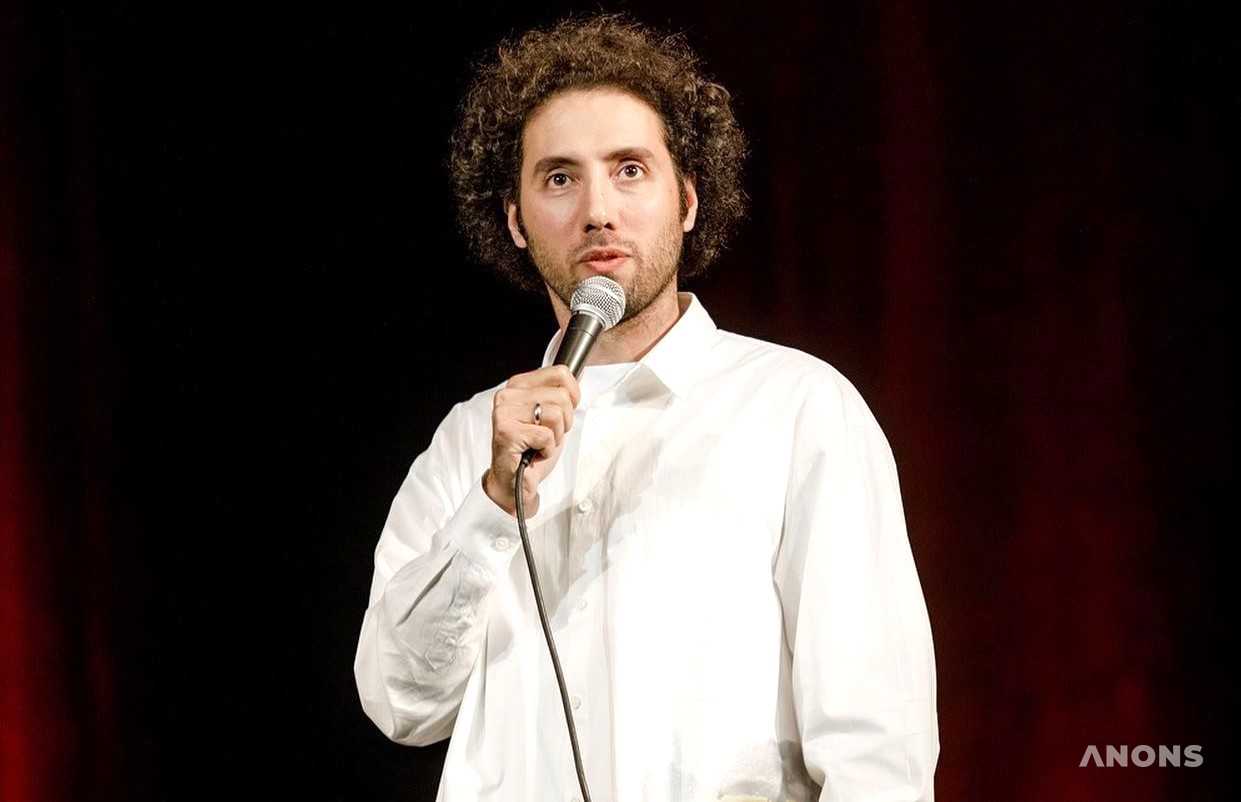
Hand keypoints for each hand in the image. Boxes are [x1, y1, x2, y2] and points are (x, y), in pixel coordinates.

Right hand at [482, 365, 580, 516]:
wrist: (514, 481)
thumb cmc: (533, 448)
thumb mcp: (550, 414)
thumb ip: (559, 393)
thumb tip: (580, 376)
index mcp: (518, 385)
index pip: (560, 373)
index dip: (572, 396)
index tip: (562, 413)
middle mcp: (508, 395)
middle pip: (561, 396)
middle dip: (563, 422)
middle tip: (547, 435)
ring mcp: (504, 413)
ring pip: (555, 414)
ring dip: (555, 436)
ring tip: (540, 443)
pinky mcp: (506, 432)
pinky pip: (546, 436)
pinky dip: (547, 449)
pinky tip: (534, 452)